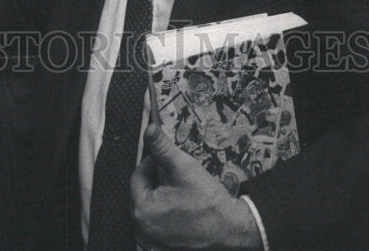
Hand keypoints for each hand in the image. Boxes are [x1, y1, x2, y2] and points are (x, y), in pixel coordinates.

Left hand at [130, 125, 263, 249]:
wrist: (231, 231)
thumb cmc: (209, 204)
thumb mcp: (184, 168)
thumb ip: (162, 147)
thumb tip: (149, 129)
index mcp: (143, 210)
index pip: (138, 175)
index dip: (153, 163)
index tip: (166, 159)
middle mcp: (143, 229)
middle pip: (143, 192)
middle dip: (157, 179)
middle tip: (177, 176)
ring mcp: (152, 241)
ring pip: (151, 206)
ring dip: (162, 195)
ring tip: (182, 192)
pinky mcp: (163, 246)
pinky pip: (158, 222)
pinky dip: (166, 211)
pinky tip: (182, 207)